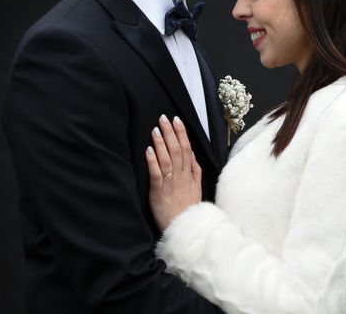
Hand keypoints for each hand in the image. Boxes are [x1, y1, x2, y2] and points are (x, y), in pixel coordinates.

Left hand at [146, 115, 201, 230]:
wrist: (185, 228)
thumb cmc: (188, 209)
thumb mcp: (197, 188)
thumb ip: (195, 171)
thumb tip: (193, 154)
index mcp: (190, 174)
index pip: (187, 149)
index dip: (181, 134)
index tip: (177, 120)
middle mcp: (181, 176)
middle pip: (177, 150)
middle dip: (170, 133)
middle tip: (164, 118)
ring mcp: (170, 184)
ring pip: (167, 159)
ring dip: (161, 143)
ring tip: (155, 130)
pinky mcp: (159, 193)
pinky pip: (156, 175)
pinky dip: (153, 161)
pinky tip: (149, 150)